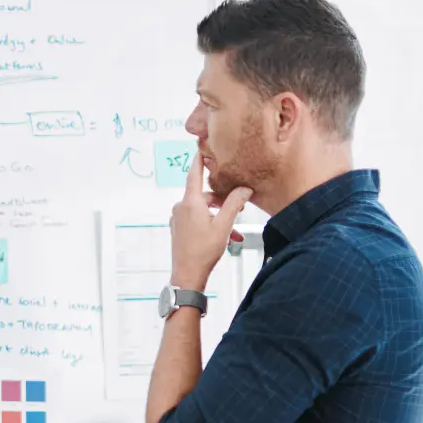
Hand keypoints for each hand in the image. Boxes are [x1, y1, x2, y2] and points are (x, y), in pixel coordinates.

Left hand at [170, 156, 250, 289]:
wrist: (187, 275)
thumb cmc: (203, 251)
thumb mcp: (224, 225)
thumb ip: (234, 204)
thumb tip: (244, 189)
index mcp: (190, 202)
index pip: (194, 173)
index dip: (199, 159)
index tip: (201, 146)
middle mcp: (181, 207)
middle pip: (205, 195)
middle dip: (223, 200)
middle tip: (240, 207)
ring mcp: (178, 219)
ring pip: (204, 210)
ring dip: (220, 216)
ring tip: (235, 229)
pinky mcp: (179, 229)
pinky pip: (198, 220)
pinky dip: (212, 224)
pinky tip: (227, 237)